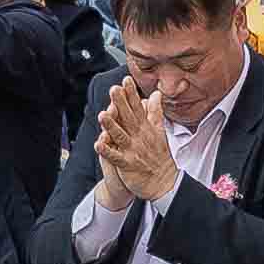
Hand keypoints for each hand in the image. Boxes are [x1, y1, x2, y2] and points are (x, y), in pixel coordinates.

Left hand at [92, 74, 177, 209]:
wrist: (164, 182)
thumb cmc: (159, 157)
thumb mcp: (160, 131)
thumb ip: (155, 111)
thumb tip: (156, 94)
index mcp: (145, 128)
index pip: (138, 108)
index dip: (131, 94)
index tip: (126, 80)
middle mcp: (139, 137)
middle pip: (129, 118)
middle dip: (121, 103)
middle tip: (114, 89)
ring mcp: (133, 150)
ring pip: (120, 135)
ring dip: (111, 126)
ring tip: (103, 115)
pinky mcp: (127, 164)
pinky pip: (116, 156)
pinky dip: (107, 150)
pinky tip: (98, 143)